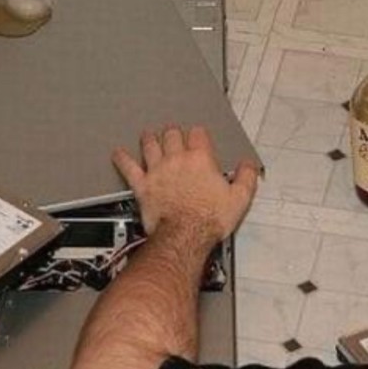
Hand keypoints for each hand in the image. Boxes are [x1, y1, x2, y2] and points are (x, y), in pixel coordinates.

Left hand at [112, 125, 258, 242]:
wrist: (185, 236)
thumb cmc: (208, 220)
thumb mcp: (240, 199)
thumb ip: (246, 177)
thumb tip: (249, 166)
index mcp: (200, 160)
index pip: (198, 134)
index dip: (198, 134)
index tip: (199, 137)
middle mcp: (176, 160)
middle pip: (172, 134)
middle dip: (173, 132)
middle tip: (173, 132)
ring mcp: (157, 172)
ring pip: (150, 145)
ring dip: (150, 138)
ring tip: (149, 135)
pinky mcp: (143, 186)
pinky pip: (129, 167)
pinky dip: (122, 159)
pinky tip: (119, 154)